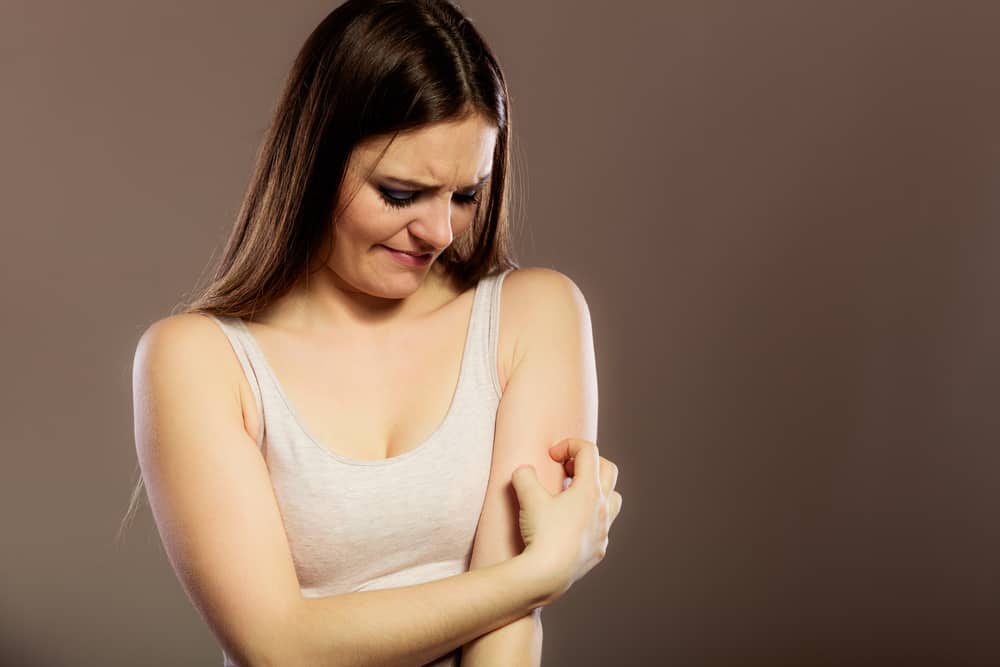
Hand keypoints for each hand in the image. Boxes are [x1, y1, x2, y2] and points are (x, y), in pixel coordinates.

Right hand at [510, 437, 621, 604]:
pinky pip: (603, 527)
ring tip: (574, 495)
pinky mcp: (599, 549)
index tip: (552, 455)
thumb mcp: (528, 498)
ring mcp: (603, 530)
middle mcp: (602, 507)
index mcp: (589, 489)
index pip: (589, 452)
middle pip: (609, 470)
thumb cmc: (542, 534)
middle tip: (566, 469)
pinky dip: (591, 518)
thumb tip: (524, 471)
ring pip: (613, 498)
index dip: (569, 445)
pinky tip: (572, 525)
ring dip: (598, 490)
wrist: (548, 575)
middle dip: (588, 463)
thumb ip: (525, 476)